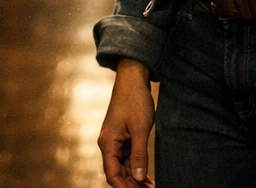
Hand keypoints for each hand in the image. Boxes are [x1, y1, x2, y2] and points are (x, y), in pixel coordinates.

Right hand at [98, 59, 155, 187]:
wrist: (133, 79)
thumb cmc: (134, 100)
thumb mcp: (140, 128)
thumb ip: (138, 154)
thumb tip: (137, 177)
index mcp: (108, 143)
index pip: (112, 174)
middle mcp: (109, 144)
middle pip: (118, 173)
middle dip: (132, 186)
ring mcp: (116, 141)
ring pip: (123, 168)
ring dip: (135, 179)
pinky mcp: (123, 137)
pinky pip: (128, 159)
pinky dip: (137, 169)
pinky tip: (147, 178)